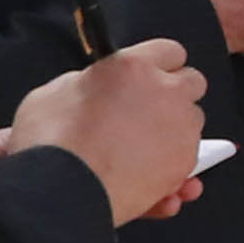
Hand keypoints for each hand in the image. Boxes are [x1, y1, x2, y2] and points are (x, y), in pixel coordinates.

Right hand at [0, 38, 206, 223]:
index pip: (168, 51)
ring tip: (139, 149)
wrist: (59, 190)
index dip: (157, 65)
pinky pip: (189, 160)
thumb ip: (88, 83)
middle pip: (191, 83)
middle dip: (174, 95)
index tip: (149, 76)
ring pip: (193, 122)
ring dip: (174, 131)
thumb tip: (95, 86)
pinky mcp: (185, 163)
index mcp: (133, 68)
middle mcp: (166, 94)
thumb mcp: (55, 93)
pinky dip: (172, 166)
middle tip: (146, 111)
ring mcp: (181, 129)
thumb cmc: (50, 142)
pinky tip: (145, 175)